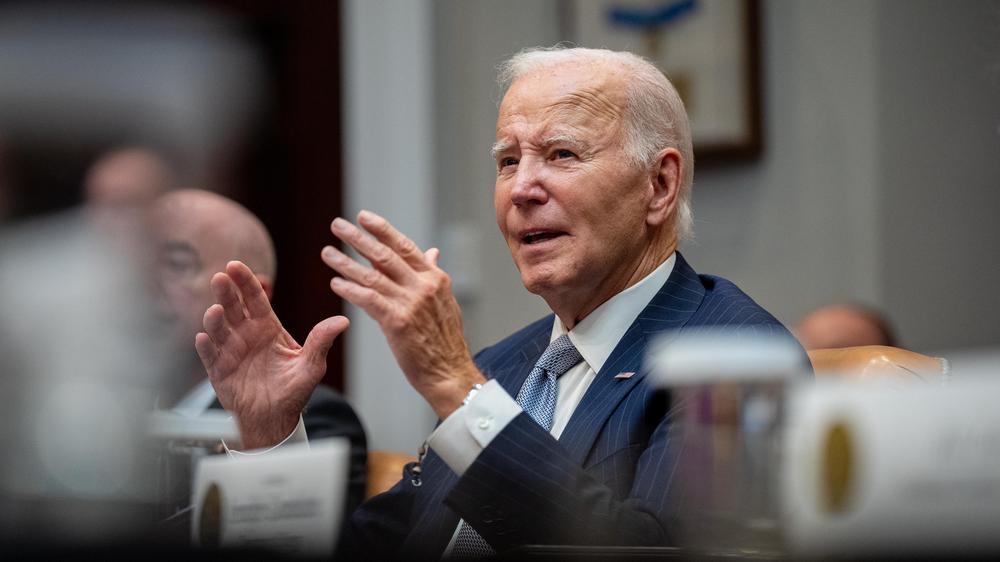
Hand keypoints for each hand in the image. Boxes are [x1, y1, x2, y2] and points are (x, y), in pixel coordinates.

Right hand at [194, 261, 348, 448]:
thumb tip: (343, 321)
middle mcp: (246, 335)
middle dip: (226, 292)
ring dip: (214, 319)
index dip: (245, 282)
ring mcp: (230, 351)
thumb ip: (321, 341)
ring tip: (215, 312)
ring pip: (219, 329)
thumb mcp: (312, 365)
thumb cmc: (293, 389)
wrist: (275, 418)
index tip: (235, 265)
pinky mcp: (218, 370)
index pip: (255, 298)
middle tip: (220, 278)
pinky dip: (206, 347)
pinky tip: (203, 338)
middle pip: (233, 308)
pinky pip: (209, 356)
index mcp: (267, 327)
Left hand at [322, 210, 484, 418]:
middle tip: (337, 225)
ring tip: (327, 252)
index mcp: (435, 278)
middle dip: (358, 238)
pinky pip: (368, 299)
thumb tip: (432, 252)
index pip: (405, 246)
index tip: (363, 217)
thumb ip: (433, 275)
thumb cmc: (445, 341)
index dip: (382, 230)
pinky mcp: (398, 322)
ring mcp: (411, 303)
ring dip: (345, 262)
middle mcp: (424, 286)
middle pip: (385, 255)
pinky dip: (350, 289)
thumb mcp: (445, 302)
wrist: (449, 372)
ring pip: (372, 275)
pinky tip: (336, 283)